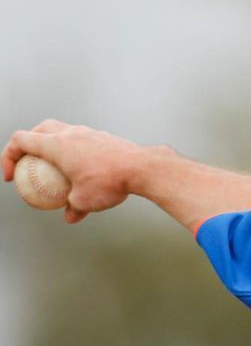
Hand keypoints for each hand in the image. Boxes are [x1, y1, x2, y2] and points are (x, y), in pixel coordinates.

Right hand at [2, 120, 150, 223]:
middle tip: (29, 163)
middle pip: (39, 130)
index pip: (21, 140)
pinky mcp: (103, 137)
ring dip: (53, 146)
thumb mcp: (86, 201)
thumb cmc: (110, 182)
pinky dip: (75, 151)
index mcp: (56, 144)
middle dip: (28, 144)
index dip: (8, 156)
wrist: (142, 167)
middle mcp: (70, 132)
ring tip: (56, 167)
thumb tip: (70, 216)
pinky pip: (82, 140)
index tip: (10, 176)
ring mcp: (88, 132)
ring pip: (62, 131)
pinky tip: (84, 169)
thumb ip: (73, 207)